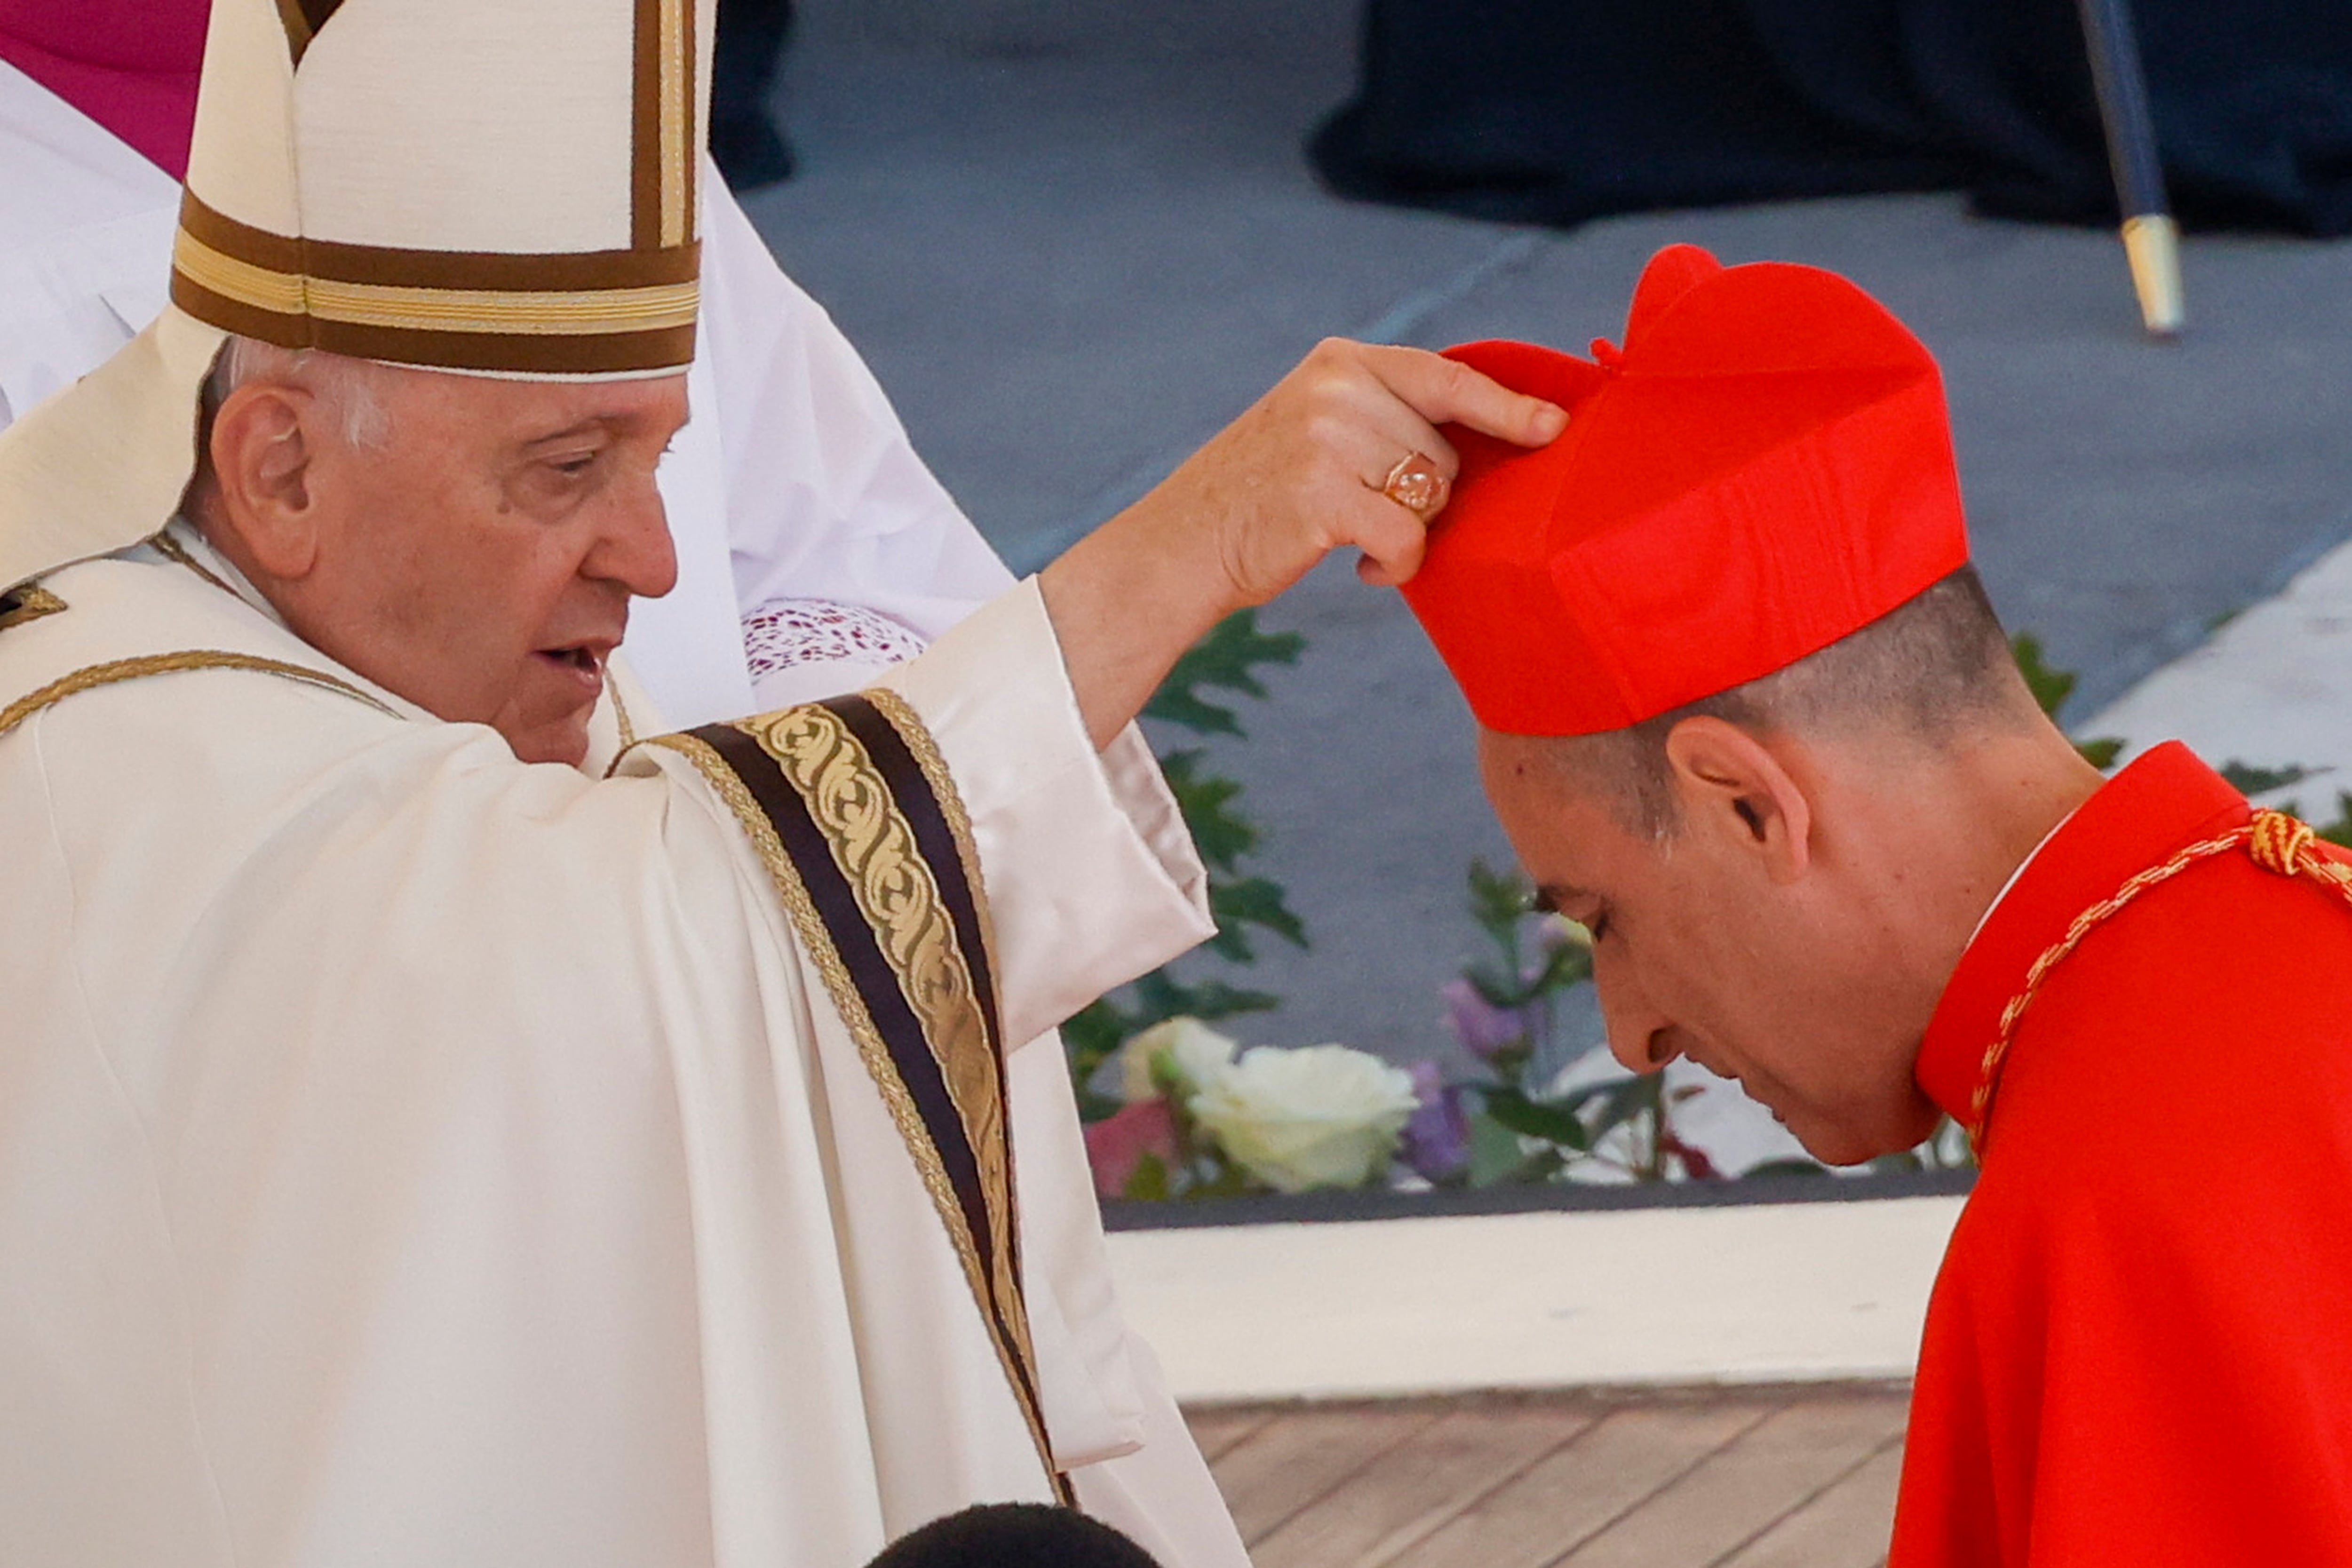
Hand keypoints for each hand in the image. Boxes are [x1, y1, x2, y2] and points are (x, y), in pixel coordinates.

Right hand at [1041, 338, 1563, 746]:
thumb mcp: (1321, 427)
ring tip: (1356, 538)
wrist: (1181, 545)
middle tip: (1366, 509)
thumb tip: (1494, 434)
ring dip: (1410, 530)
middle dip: (1425, 491)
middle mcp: (1337, 388)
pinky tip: (1363, 568)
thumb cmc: (1264, 497)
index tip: (1555, 425)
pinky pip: (1408, 535)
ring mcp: (1327, 437)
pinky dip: (1398, 563)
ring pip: (1432, 492)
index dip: (1507, 405)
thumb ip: (1388, 417)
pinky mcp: (1322, 493)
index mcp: (1341, 361)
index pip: (1446, 377)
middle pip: (1445, 448)